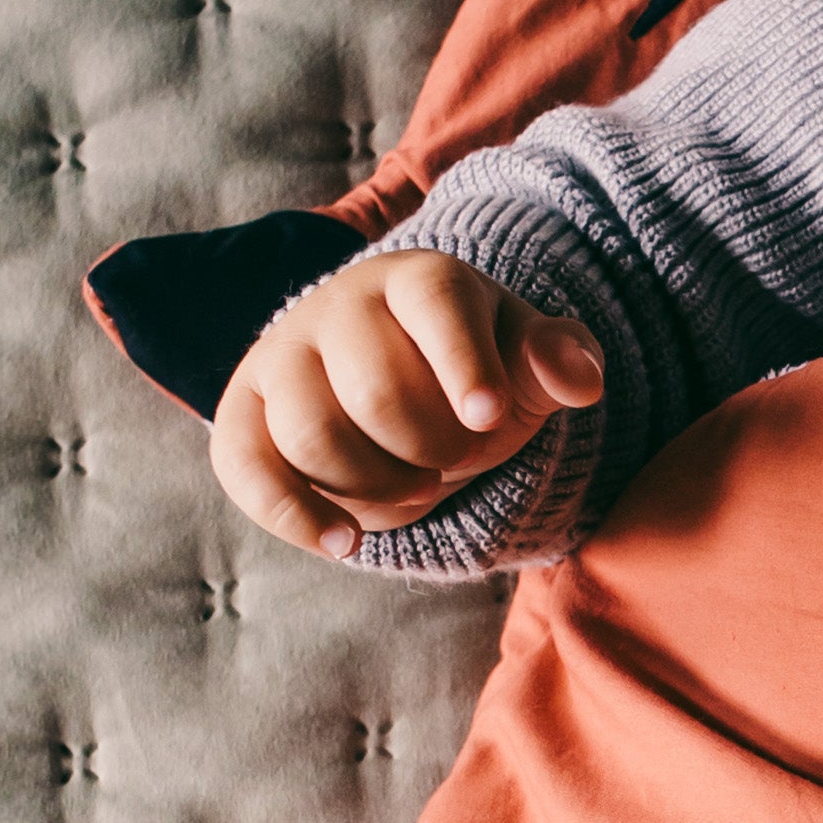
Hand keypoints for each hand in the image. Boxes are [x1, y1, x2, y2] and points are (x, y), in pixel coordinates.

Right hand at [210, 251, 603, 561]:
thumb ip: (559, 360)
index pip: (435, 303)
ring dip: (377, 485)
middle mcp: (338, 305)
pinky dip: (294, 516)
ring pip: (313, 433)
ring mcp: (282, 356)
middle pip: (377, 391)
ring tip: (415, 488)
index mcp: (418, 279)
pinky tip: (345, 543)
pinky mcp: (244, 413)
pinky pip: (244, 466)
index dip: (464, 364)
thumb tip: (578, 377)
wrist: (401, 386)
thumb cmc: (473, 373)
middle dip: (432, 448)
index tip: (489, 418)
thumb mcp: (527, 362)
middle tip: (453, 458)